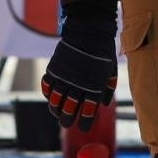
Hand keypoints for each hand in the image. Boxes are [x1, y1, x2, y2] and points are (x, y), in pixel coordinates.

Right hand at [41, 0, 118, 130]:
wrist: (89, 31)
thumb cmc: (103, 50)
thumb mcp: (111, 70)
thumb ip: (107, 87)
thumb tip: (104, 103)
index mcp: (94, 88)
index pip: (88, 112)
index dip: (85, 122)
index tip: (83, 127)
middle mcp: (78, 86)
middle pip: (69, 110)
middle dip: (67, 120)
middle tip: (66, 123)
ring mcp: (64, 78)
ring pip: (55, 101)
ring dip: (55, 109)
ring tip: (56, 113)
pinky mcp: (54, 69)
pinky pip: (46, 86)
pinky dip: (47, 93)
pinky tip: (49, 96)